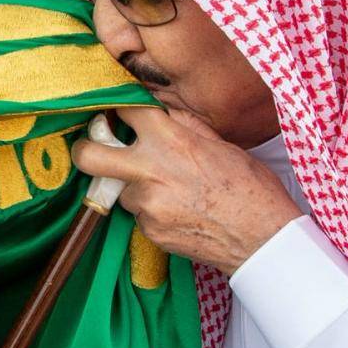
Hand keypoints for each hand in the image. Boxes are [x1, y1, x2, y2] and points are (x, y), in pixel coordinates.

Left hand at [71, 107, 301, 273]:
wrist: (262, 238)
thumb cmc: (250, 188)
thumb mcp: (222, 143)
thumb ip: (184, 125)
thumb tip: (162, 112)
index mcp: (171, 140)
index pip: (124, 111)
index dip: (120, 108)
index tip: (119, 112)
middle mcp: (150, 171)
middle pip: (89, 155)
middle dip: (85, 148)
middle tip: (94, 146)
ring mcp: (146, 205)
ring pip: (120, 189)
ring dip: (134, 186)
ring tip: (168, 190)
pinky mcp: (149, 231)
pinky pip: (139, 215)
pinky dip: (152, 211)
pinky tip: (179, 211)